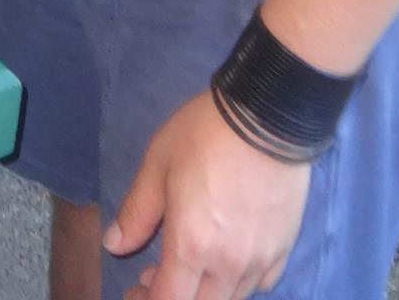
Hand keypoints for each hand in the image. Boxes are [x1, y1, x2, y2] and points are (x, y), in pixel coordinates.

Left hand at [107, 91, 309, 299]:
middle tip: (154, 276)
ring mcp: (260, 259)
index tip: (134, 289)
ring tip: (187, 266)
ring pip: (231, 297)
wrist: (267, 116)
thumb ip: (137, 212)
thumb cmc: (204, 135)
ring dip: (204, 292)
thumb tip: (114, 245)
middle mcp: (228, 265)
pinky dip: (238, 281)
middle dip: (173, 298)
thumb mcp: (158, 165)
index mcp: (192, 246)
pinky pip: (260, 283)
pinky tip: (227, 259)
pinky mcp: (284, 247)